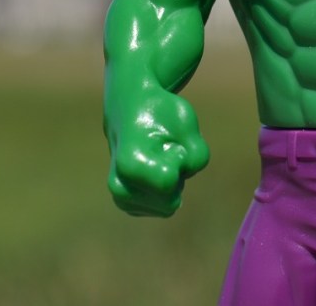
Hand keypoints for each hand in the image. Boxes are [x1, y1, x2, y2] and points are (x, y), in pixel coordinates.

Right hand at [104, 85, 209, 216]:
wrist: (130, 108)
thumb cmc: (160, 112)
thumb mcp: (187, 123)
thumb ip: (196, 157)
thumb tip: (178, 195)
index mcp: (129, 163)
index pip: (168, 182)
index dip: (179, 160)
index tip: (167, 141)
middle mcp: (119, 185)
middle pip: (170, 200)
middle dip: (175, 176)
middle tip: (163, 150)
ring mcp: (121, 198)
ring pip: (169, 205)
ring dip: (171, 183)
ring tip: (157, 158)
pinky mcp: (128, 206)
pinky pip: (164, 207)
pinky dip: (164, 189)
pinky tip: (153, 168)